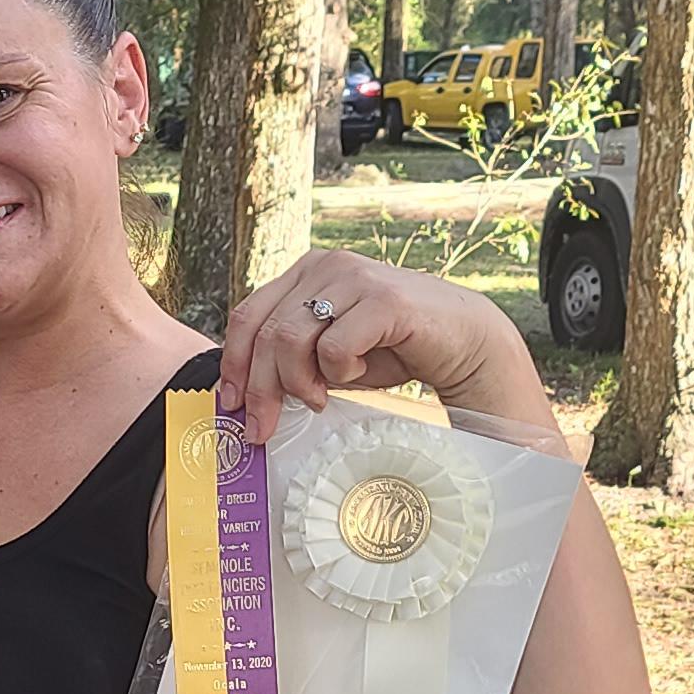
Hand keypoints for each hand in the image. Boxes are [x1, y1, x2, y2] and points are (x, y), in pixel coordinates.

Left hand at [216, 249, 549, 432]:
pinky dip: (339, 373)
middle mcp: (326, 265)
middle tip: (263, 427)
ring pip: (291, 339)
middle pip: (265, 332)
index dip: (234, 364)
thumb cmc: (392, 348)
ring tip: (320, 399)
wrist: (462, 342)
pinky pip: (334, 347)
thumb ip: (291, 358)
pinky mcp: (383, 300)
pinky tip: (357, 374)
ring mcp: (355, 277)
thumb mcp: (329, 352)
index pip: (248, 315)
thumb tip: (244, 396)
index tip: (231, 404)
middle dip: (260, 389)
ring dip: (298, 382)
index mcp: (307, 272)